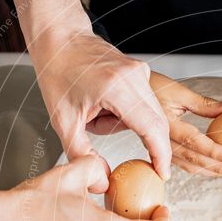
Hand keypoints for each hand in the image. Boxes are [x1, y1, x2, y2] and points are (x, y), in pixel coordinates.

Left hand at [28, 27, 171, 178]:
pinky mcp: (141, 71)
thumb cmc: (58, 72)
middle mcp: (135, 77)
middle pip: (157, 124)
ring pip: (150, 116)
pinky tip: (104, 105)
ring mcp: (141, 72)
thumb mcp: (63, 121)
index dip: (161, 155)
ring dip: (127, 125)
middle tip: (125, 154)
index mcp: (117, 88)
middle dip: (141, 143)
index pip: (152, 128)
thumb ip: (82, 155)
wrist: (60, 37)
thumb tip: (102, 183)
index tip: (163, 174)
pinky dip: (128, 113)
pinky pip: (144, 104)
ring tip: (96, 115)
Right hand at [149, 72, 221, 175]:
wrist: (126, 97)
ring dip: (212, 171)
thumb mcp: (178, 92)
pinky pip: (183, 164)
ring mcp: (160, 149)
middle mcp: (160, 140)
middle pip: (192, 159)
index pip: (192, 141)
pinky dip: (202, 168)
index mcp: (164, 123)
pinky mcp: (162, 152)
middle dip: (218, 167)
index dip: (213, 150)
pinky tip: (217, 169)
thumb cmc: (152, 88)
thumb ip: (204, 103)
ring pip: (189, 166)